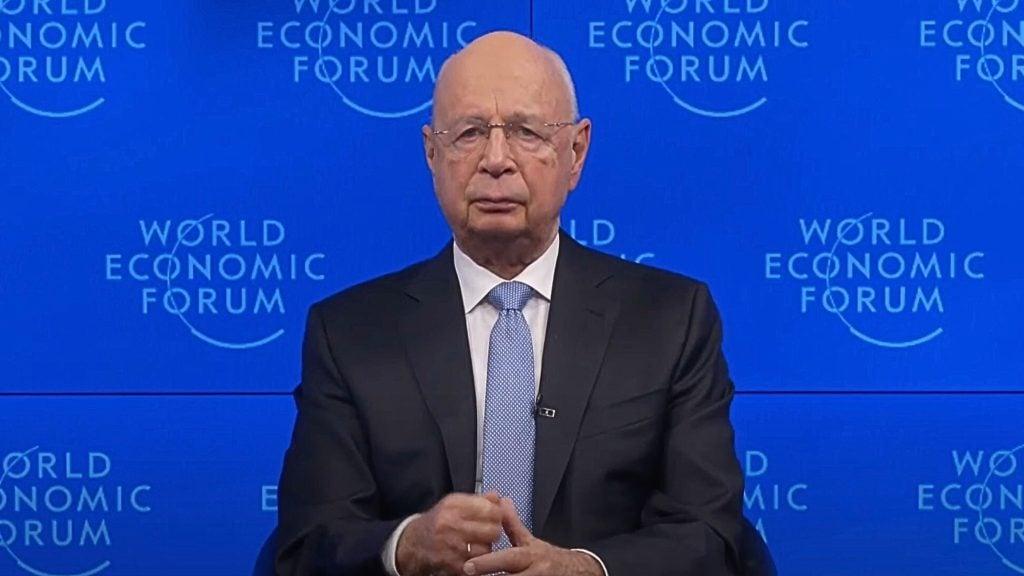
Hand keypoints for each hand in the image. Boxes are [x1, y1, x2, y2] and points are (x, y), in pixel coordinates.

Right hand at [397, 491, 503, 575]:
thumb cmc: (437, 523)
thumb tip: (497, 497)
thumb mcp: (453, 504)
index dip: (497, 514)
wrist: (412, 543)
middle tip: (488, 533)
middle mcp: (450, 523)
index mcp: (453, 505)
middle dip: (494, 532)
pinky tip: (471, 556)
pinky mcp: (450, 563)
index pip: (490, 509)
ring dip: (486, 549)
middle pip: (492, 530)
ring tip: (478, 545)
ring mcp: (450, 544)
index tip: (495, 517)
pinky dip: (477, 561)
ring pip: (487, 549)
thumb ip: (477, 500)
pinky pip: (476, 563)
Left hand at [462, 498, 603, 575]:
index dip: (488, 563)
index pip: (508, 559)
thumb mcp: (531, 541)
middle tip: (468, 573)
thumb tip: (502, 502)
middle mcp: (535, 572)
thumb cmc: (548, 559)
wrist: (577, 572)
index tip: (468, 565)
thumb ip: (513, 525)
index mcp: (530, 556)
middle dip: (489, 574)